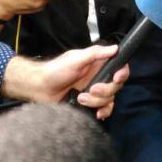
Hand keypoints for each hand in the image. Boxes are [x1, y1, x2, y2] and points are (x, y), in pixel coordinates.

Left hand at [0, 45, 127, 118]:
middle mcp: (98, 77)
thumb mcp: (76, 58)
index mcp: (97, 64)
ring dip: (96, 101)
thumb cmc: (55, 70)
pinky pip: (104, 109)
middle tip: (91, 89)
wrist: (40, 88)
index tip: (116, 77)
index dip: (122, 73)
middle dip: (104, 90)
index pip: (119, 67)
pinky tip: (96, 113)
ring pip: (109, 99)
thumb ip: (95, 53)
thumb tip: (115, 48)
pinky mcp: (89, 104)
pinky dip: (102, 112)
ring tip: (80, 98)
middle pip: (116, 86)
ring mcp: (94, 92)